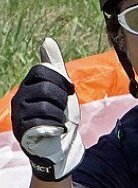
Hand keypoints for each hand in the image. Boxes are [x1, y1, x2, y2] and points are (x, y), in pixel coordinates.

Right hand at [11, 37, 83, 180]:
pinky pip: (44, 123)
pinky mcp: (22, 132)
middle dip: (63, 101)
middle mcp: (19, 98)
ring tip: (57, 122)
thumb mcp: (64, 90)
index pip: (43, 68)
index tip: (68, 91)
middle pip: (47, 88)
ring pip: (47, 107)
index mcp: (29, 85)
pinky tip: (54, 132)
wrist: (62, 147)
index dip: (61, 80)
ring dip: (61, 117)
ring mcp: (19, 115)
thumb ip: (56, 67)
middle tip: (61, 111)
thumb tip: (47, 40)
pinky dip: (56, 128)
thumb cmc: (62, 118)